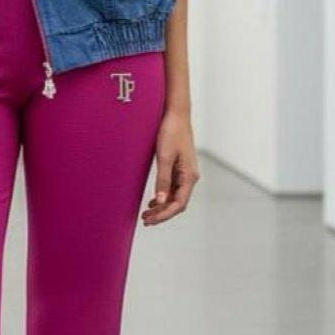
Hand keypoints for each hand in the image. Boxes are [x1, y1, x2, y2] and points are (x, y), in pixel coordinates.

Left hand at [141, 108, 198, 224]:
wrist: (176, 114)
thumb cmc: (171, 132)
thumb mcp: (164, 157)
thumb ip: (162, 180)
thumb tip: (161, 201)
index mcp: (189, 176)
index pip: (179, 204)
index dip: (164, 215)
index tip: (149, 220)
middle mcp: (190, 177)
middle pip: (177, 204)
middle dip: (162, 214)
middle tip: (144, 220)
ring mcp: (185, 173)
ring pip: (175, 197)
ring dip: (162, 207)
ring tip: (146, 214)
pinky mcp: (179, 168)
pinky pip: (173, 189)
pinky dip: (163, 198)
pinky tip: (153, 201)